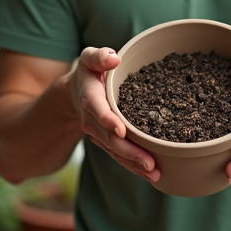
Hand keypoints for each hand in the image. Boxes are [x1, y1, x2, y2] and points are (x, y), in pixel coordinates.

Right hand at [69, 47, 159, 182]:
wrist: (77, 91)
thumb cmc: (90, 72)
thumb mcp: (90, 58)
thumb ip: (99, 57)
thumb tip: (113, 59)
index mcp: (90, 97)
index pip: (97, 110)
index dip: (108, 120)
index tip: (121, 130)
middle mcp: (92, 120)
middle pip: (110, 139)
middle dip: (129, 152)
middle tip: (150, 162)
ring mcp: (98, 134)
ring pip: (115, 151)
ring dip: (134, 163)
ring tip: (154, 172)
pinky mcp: (106, 141)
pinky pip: (118, 156)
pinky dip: (133, 166)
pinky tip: (150, 173)